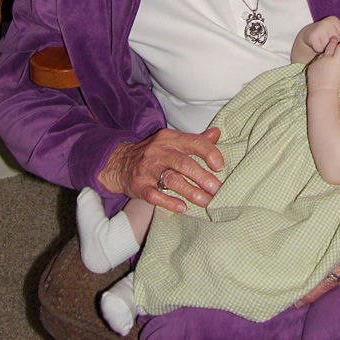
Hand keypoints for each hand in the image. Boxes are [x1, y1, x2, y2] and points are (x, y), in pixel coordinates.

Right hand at [98, 127, 223, 212]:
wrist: (119, 163)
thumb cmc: (154, 153)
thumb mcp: (172, 141)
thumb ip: (195, 140)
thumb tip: (217, 133)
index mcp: (170, 139)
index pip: (193, 142)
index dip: (208, 152)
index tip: (220, 166)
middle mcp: (159, 152)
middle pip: (183, 164)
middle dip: (203, 178)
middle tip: (218, 189)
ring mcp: (148, 169)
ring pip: (171, 180)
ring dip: (191, 192)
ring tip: (206, 201)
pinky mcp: (139, 186)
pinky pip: (155, 195)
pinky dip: (169, 202)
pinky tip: (183, 207)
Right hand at [304, 16, 339, 54]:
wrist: (309, 32)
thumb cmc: (324, 33)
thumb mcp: (335, 30)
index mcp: (334, 20)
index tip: (334, 36)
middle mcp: (327, 22)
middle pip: (336, 41)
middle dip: (332, 43)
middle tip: (326, 38)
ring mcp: (320, 28)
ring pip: (328, 46)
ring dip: (325, 47)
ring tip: (321, 40)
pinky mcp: (313, 36)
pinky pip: (320, 49)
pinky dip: (318, 49)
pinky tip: (316, 43)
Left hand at [306, 37, 339, 92]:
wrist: (322, 92)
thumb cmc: (334, 85)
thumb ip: (338, 63)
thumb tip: (337, 59)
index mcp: (336, 61)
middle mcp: (326, 58)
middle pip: (331, 46)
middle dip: (333, 41)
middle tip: (335, 37)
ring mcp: (318, 61)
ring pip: (323, 54)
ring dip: (326, 54)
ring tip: (328, 55)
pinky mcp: (312, 65)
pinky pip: (317, 62)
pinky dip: (319, 64)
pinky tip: (321, 70)